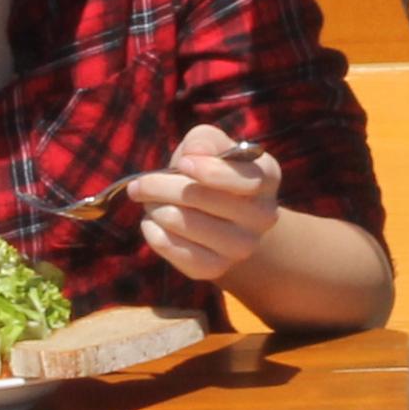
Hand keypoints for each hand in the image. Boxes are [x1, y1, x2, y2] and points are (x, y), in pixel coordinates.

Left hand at [123, 126, 279, 283]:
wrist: (219, 216)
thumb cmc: (211, 169)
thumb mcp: (210, 144)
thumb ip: (203, 140)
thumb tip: (192, 155)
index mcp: (267, 177)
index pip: (243, 179)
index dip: (208, 170)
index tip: (181, 162)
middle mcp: (263, 216)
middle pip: (201, 198)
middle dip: (161, 186)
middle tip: (141, 184)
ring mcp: (242, 247)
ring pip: (183, 223)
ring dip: (156, 208)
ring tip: (151, 203)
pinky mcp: (217, 268)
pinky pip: (175, 250)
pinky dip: (155, 233)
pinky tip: (154, 223)